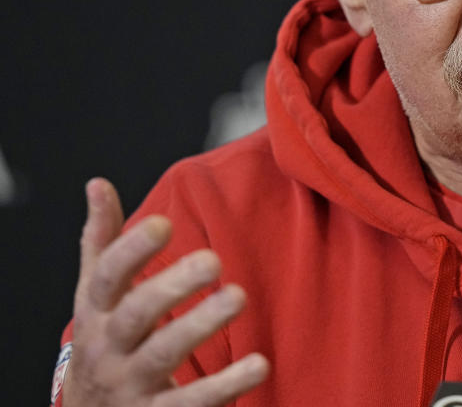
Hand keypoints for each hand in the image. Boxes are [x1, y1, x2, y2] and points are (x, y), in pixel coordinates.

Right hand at [62, 178, 268, 405]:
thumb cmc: (104, 344)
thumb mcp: (94, 295)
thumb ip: (102, 241)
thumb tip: (98, 184)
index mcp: (96, 312)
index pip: (106, 277)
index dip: (131, 249)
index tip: (163, 223)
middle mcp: (110, 348)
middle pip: (134, 315)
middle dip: (171, 287)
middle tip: (213, 260)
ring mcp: (132, 384)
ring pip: (163, 354)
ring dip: (201, 325)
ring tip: (239, 296)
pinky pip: (192, 402)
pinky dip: (226, 385)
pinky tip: (259, 364)